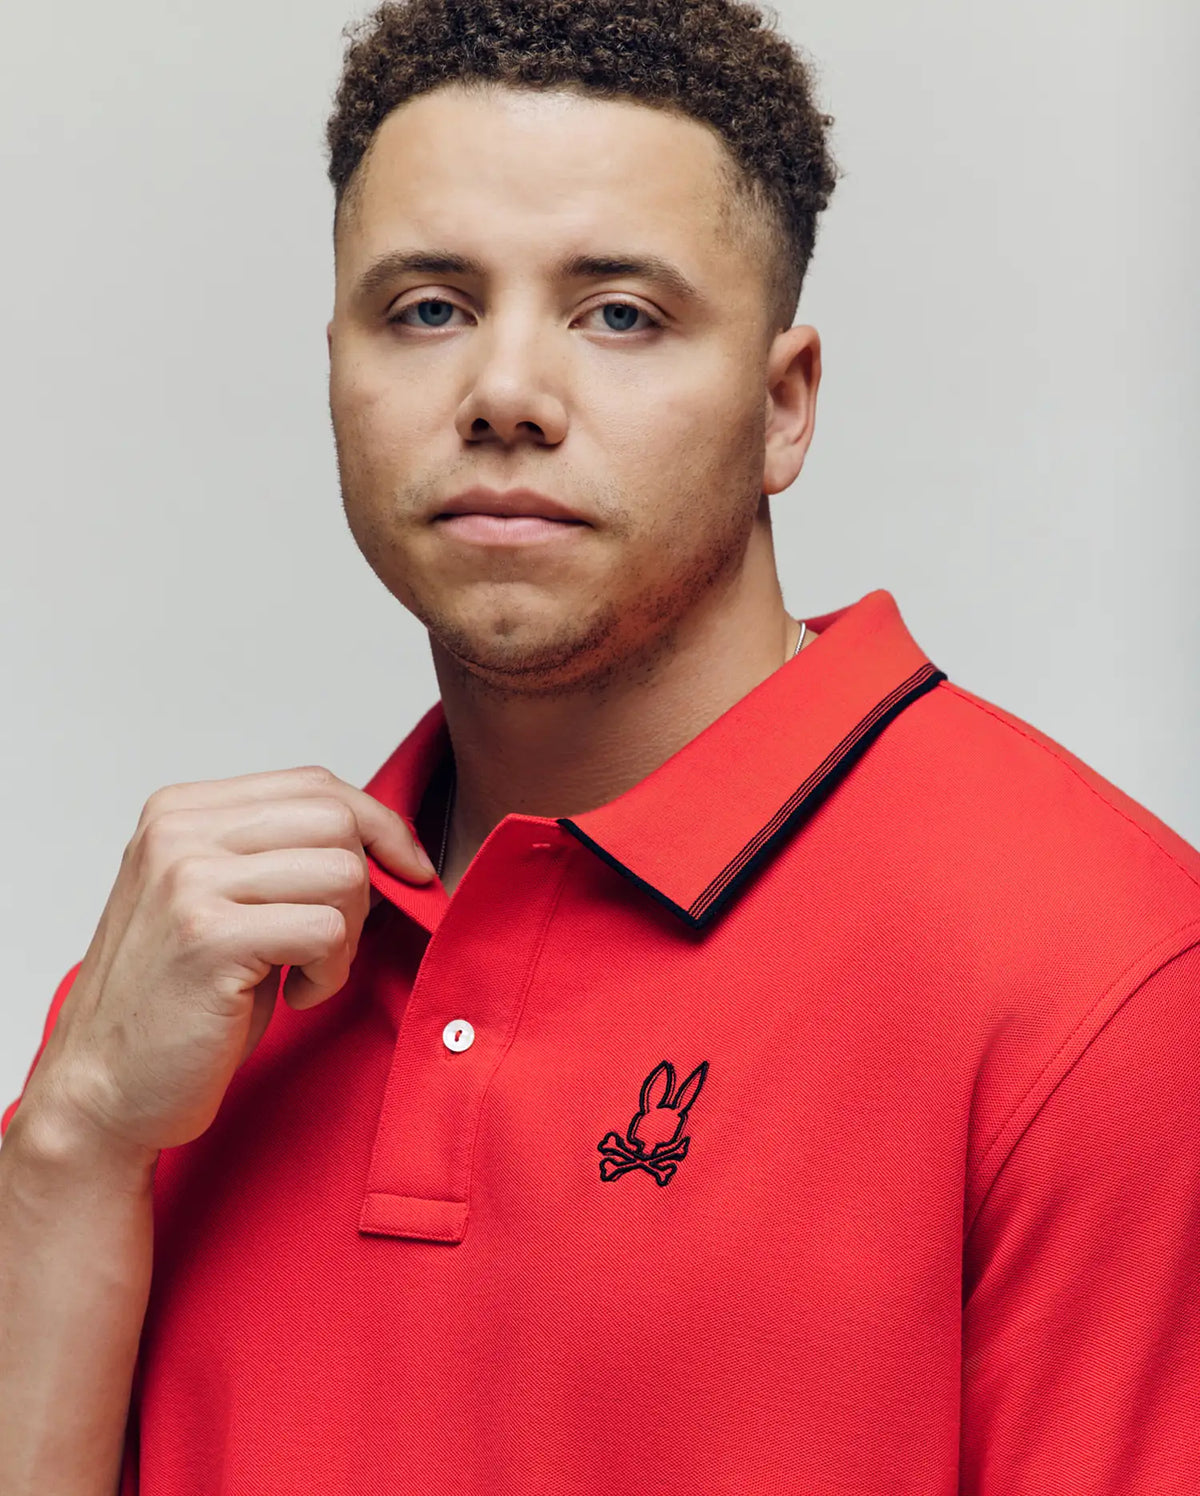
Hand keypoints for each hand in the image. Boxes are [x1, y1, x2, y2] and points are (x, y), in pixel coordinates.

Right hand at [20, 765, 434, 1160]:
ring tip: (309, 972)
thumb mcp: (223, 901)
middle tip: (336, 943)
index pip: (314, 784)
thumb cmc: (179, 1001)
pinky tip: (297, 996)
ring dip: (348, 935)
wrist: (103, 1087)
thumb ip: (280, 855)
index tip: (407, 869)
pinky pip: (327, 929)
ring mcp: (189, 880)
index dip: (378, 824)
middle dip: (365, 884)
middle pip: (336, 819)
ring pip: (341, 871)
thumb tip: (387, 840)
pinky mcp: (210, 937)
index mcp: (180, 812)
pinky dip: (332, 971)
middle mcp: (178, 832)